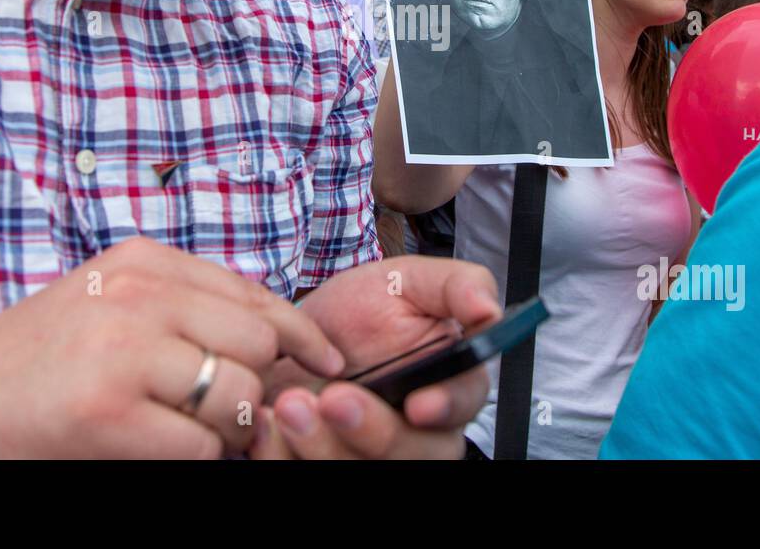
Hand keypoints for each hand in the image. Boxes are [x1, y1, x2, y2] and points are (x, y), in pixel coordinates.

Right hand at [0, 236, 343, 456]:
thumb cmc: (34, 358)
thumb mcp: (110, 300)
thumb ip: (184, 303)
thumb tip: (277, 332)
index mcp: (142, 260)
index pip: (255, 295)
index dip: (301, 334)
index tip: (325, 361)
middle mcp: (138, 293)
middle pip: (260, 343)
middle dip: (261, 386)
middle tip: (236, 414)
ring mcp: (123, 351)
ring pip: (240, 394)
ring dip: (230, 428)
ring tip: (193, 434)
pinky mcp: (109, 413)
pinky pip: (203, 447)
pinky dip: (198, 460)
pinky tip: (161, 453)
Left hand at [248, 256, 501, 458]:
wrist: (286, 339)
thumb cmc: (354, 313)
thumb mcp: (403, 281)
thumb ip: (453, 286)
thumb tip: (489, 309)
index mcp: (447, 382)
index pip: (464, 402)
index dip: (446, 406)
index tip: (419, 403)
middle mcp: (418, 431)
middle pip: (418, 454)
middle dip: (372, 431)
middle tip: (331, 399)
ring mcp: (371, 454)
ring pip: (365, 471)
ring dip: (323, 445)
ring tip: (288, 405)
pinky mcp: (328, 464)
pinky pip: (312, 477)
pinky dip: (285, 454)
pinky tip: (269, 425)